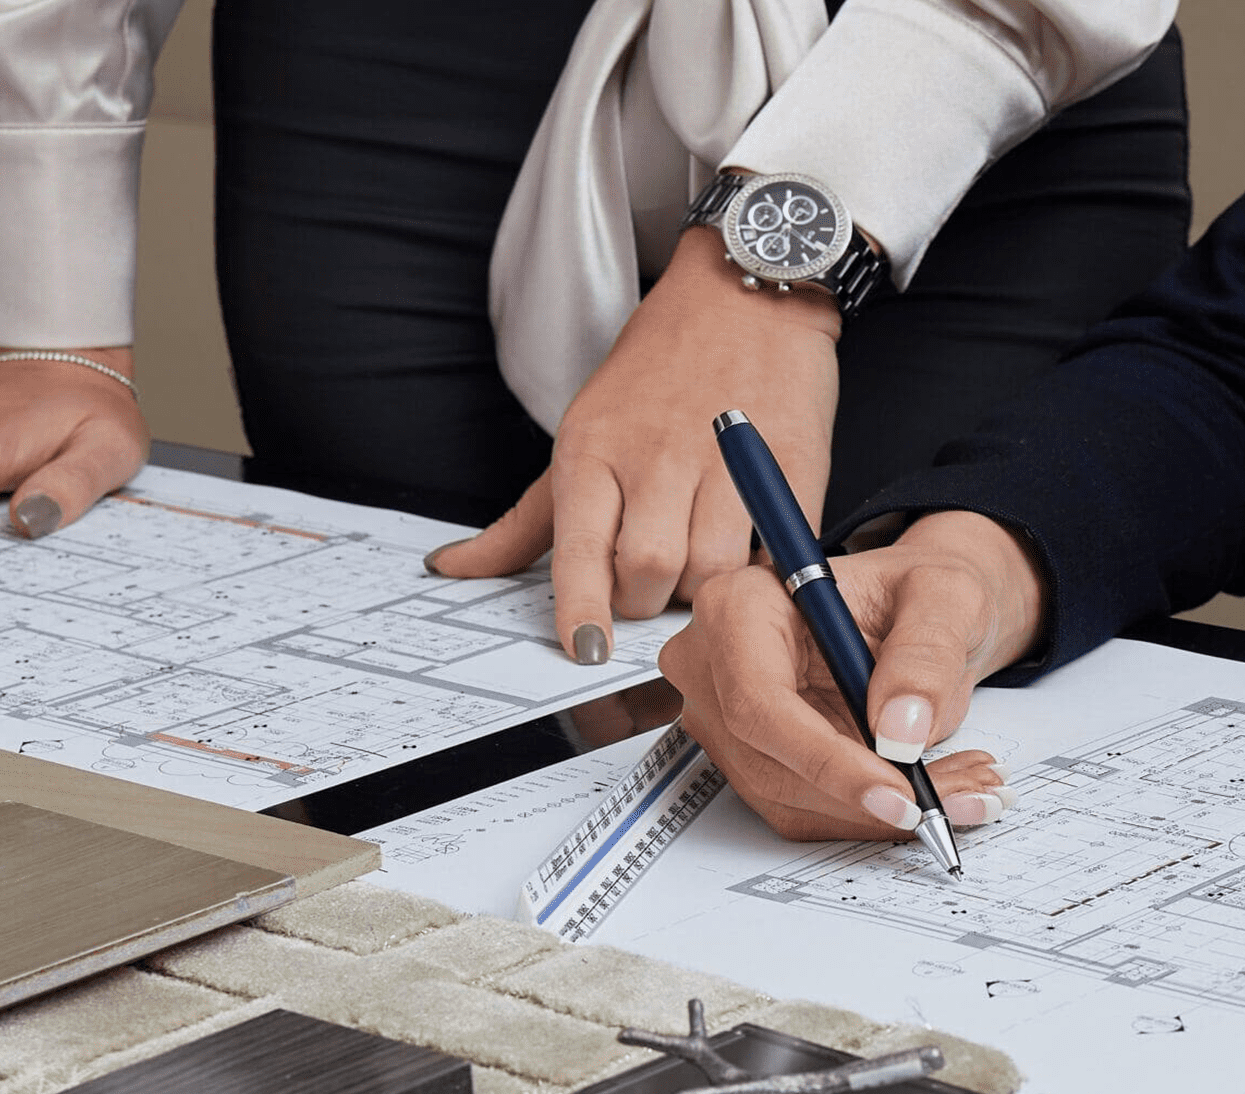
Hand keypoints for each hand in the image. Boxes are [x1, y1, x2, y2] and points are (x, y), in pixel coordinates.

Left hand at [428, 226, 841, 662]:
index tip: (586, 649)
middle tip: (655, 583)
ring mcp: (727, 461)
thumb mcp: (580, 434)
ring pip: (712, 571)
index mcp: (594, 451)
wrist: (744, 293)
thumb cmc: (658, 369)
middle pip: (648, 573)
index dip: (583, 611)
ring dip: (706, 587)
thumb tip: (453, 569)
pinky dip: (764, 567)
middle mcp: (656, 456)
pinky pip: (776, 549)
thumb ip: (525, 520)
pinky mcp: (791, 465)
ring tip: (703, 559)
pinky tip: (753, 548)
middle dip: (649, 600)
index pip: (578, 552)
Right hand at [658, 511, 1045, 840]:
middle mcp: (715, 666)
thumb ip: (926, 652)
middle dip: (868, 797)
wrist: (914, 613)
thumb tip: (900, 730)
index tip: (897, 792)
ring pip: (791, 799)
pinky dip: (872, 815)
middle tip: (955, 799)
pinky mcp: (752, 759)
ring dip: (879, 814)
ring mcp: (726, 720)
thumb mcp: (944, 595)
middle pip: (771, 764)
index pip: (759, 702)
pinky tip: (931, 791)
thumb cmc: (915, 591)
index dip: (826, 759)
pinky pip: (806, 809)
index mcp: (740, 605)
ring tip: (964, 791)